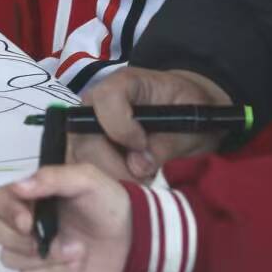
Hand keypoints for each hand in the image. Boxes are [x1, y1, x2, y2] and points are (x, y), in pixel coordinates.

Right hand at [0, 164, 131, 271]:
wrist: (134, 242)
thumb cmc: (108, 205)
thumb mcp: (87, 180)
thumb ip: (52, 178)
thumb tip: (18, 186)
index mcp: (32, 197)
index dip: (7, 210)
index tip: (27, 221)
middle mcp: (26, 224)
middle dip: (20, 239)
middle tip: (47, 240)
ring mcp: (32, 253)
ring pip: (9, 258)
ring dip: (45, 257)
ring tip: (77, 251)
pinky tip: (75, 265)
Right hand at [73, 67, 232, 182]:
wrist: (188, 115)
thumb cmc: (190, 111)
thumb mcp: (191, 123)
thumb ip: (166, 143)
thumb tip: (137, 167)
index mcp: (126, 84)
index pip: (106, 99)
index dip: (121, 127)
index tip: (142, 146)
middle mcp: (98, 103)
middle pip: (84, 136)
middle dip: (113, 166)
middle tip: (143, 182)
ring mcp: (88, 128)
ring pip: (80, 159)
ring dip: (110, 179)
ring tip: (139, 185)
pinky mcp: (87, 151)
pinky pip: (83, 172)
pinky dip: (105, 186)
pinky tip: (129, 187)